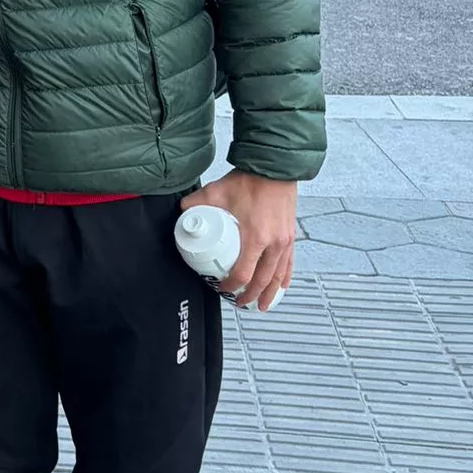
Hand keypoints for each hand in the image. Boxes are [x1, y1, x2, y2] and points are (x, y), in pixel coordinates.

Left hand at [181, 171, 296, 311]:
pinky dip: (285, 278)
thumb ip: (195, 203)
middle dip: (250, 296)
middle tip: (240, 303)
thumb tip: (182, 214)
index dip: (232, 285)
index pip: (243, 273)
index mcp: (255, 237)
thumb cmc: (249, 180)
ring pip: (278, 276)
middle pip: (262, 280)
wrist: (274, 167)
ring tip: (261, 305)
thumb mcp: (216, 191)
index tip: (223, 288)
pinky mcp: (290, 236)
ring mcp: (285, 241)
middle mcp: (273, 243)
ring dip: (270, 293)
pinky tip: (281, 286)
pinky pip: (290, 264)